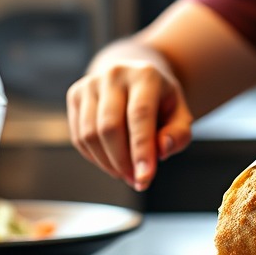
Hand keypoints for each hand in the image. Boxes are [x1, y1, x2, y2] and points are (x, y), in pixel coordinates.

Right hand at [66, 59, 193, 190]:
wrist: (135, 79)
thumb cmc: (160, 102)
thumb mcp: (180, 114)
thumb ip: (178, 134)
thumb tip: (162, 149)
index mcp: (146, 74)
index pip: (140, 115)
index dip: (141, 150)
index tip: (144, 179)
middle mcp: (115, 74)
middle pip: (110, 126)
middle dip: (122, 162)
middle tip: (136, 180)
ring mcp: (91, 83)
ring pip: (90, 134)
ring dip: (107, 163)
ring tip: (125, 172)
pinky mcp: (75, 95)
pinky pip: (79, 137)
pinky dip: (94, 157)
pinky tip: (111, 160)